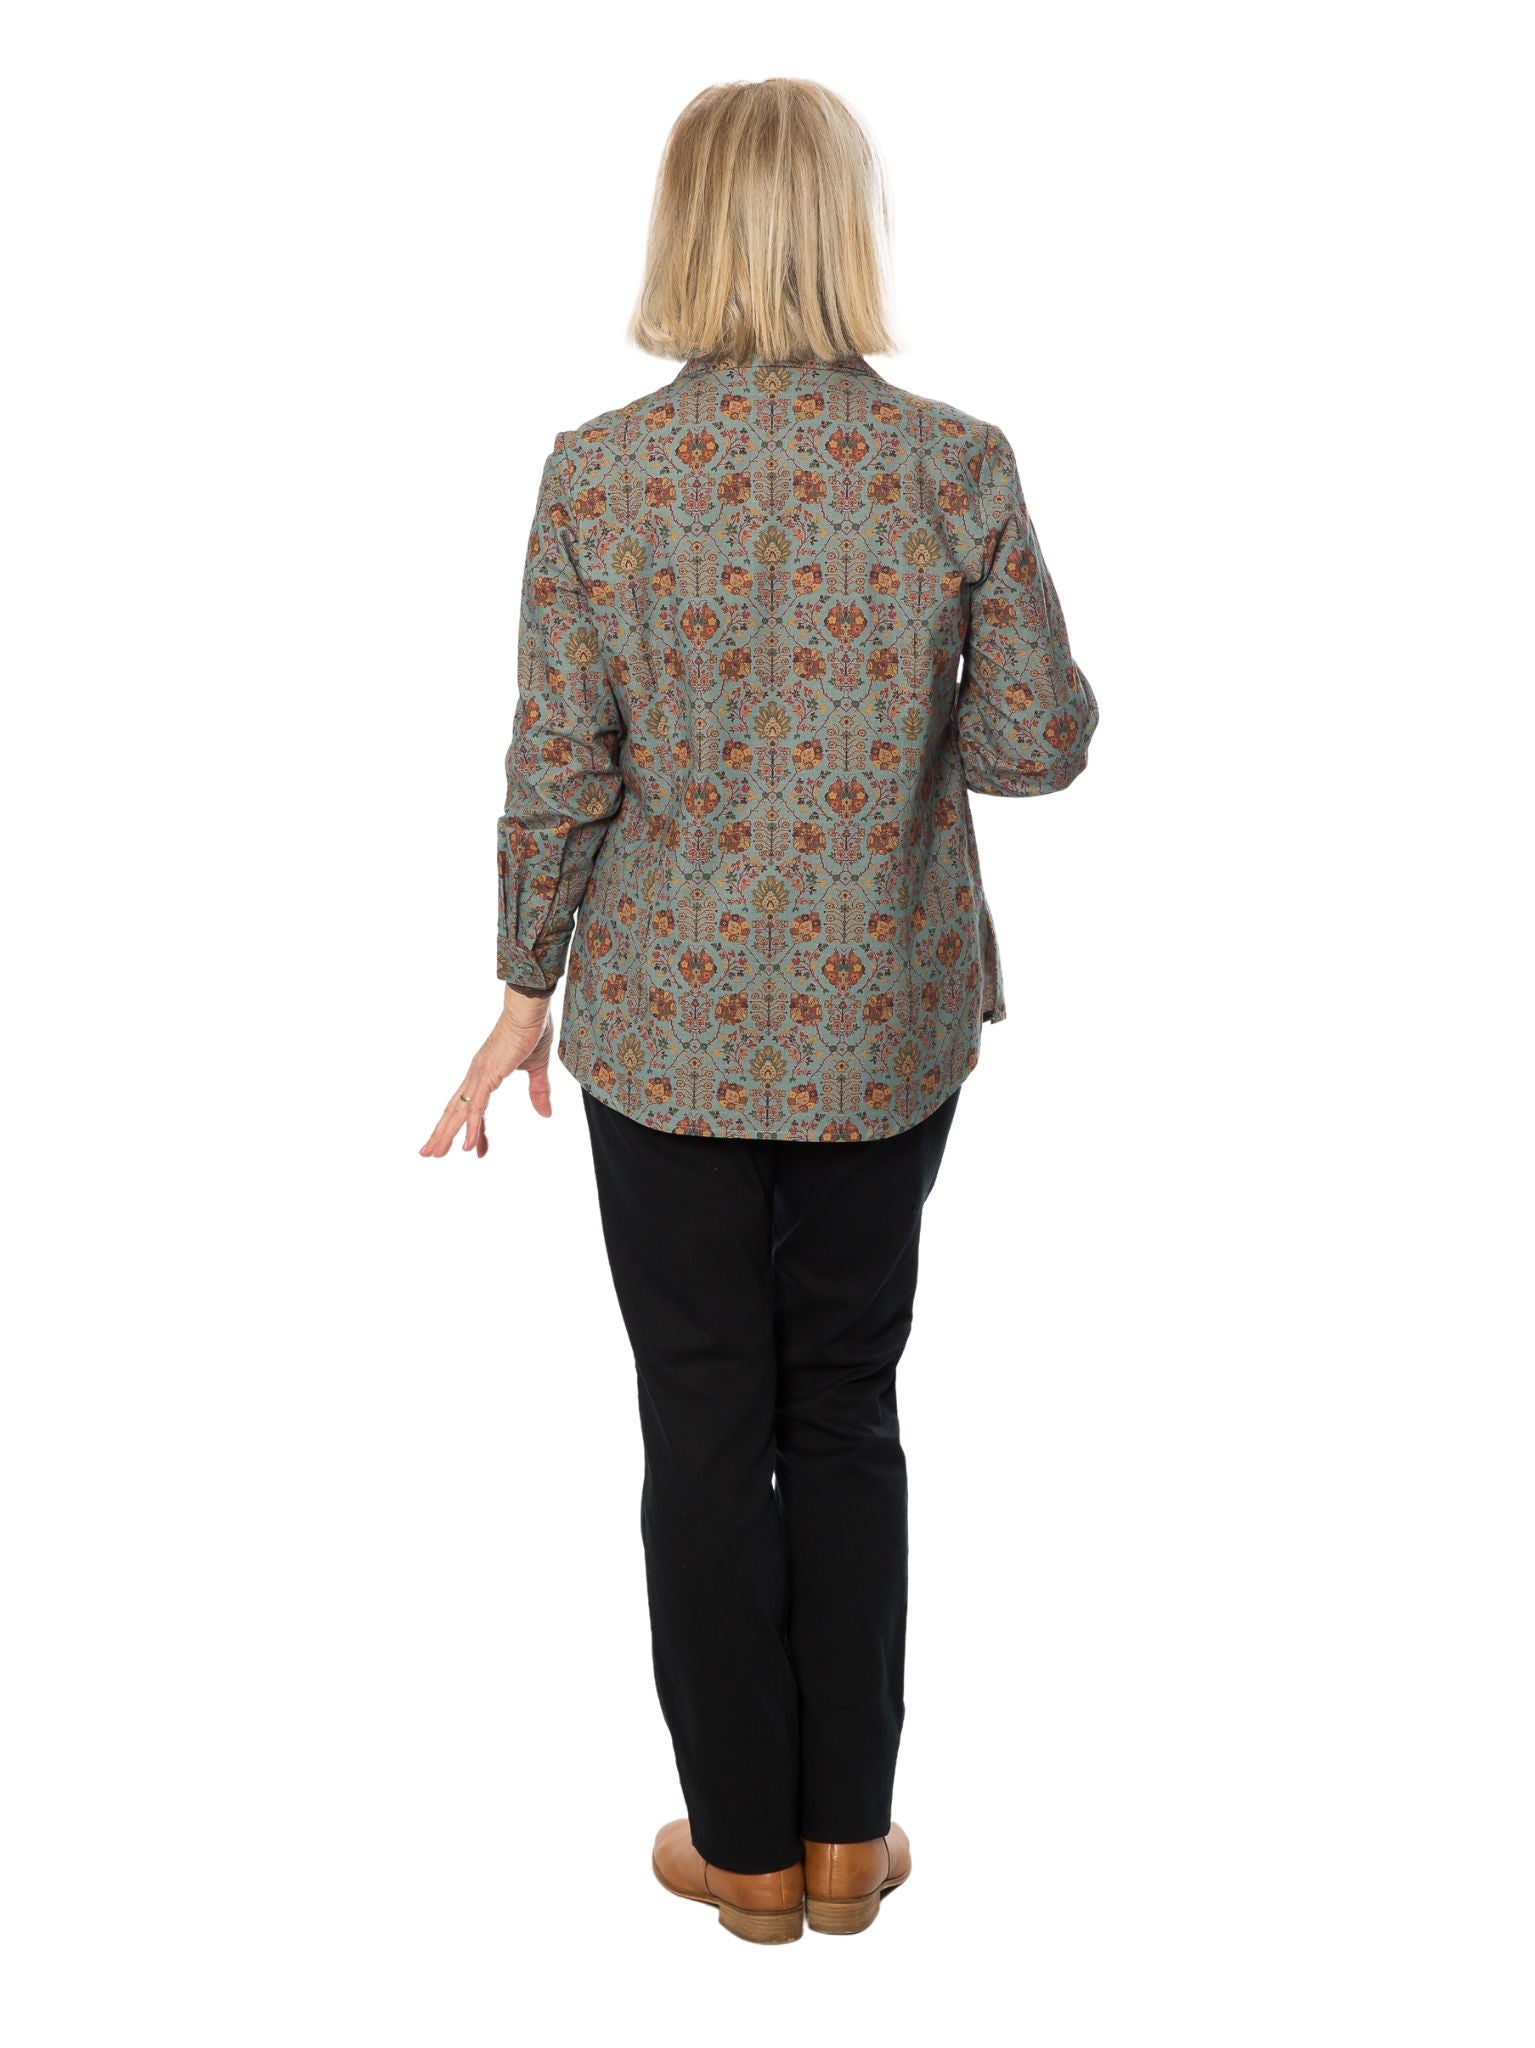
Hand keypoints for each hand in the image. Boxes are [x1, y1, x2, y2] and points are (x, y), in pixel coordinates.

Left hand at [418, 988, 553, 1158]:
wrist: (529, 1011)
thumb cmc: (532, 1031)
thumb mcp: (537, 1068)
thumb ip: (539, 1091)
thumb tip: (545, 1114)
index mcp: (484, 1074)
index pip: (474, 1107)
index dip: (473, 1130)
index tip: (473, 1150)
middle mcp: (476, 1076)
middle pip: (455, 1110)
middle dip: (441, 1133)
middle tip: (429, 1153)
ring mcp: (479, 1076)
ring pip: (459, 1112)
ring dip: (446, 1134)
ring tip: (434, 1154)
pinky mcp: (487, 1076)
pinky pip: (476, 1107)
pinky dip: (471, 1127)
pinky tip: (466, 1145)